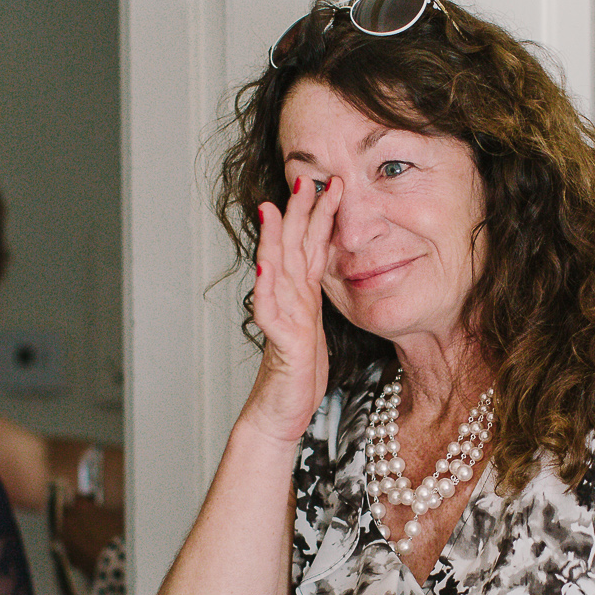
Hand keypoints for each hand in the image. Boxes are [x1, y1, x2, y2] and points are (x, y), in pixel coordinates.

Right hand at [243, 176, 339, 445]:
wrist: (280, 415)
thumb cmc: (298, 377)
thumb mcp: (314, 330)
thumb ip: (312, 300)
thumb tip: (319, 272)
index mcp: (302, 298)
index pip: (309, 248)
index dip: (318, 217)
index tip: (330, 184)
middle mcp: (288, 303)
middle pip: (289, 250)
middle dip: (297, 215)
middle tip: (304, 179)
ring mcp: (281, 320)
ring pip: (275, 272)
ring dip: (274, 239)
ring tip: (274, 210)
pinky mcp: (281, 344)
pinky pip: (270, 312)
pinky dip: (266, 287)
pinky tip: (264, 265)